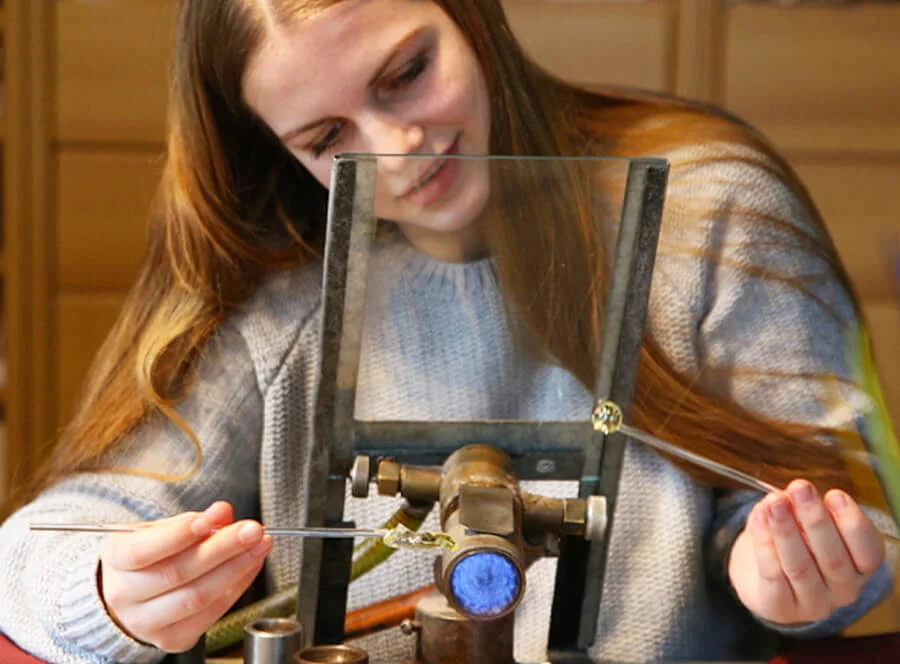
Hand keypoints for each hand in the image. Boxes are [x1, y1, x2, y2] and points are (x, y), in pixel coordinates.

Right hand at [99, 501, 272, 652]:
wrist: (133, 596)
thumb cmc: (150, 556)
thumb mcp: (161, 529)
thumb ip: (192, 521)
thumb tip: (222, 513)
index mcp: (116, 559)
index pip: (142, 551)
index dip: (177, 536)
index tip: (209, 520)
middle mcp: (125, 595)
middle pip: (178, 573)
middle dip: (222, 548)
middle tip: (252, 530)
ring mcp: (147, 622)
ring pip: (197, 596)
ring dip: (236, 568)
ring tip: (259, 546)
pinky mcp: (173, 639)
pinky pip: (211, 613)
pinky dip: (236, 587)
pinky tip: (250, 565)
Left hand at [728, 479, 884, 625]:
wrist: (761, 577)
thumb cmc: (794, 541)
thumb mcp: (803, 521)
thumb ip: (800, 508)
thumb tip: (784, 496)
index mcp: (860, 566)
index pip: (868, 552)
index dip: (852, 523)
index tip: (834, 495)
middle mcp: (843, 589)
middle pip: (833, 558)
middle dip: (815, 520)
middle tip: (800, 489)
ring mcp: (814, 603)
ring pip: (801, 567)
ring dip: (786, 531)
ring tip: (774, 503)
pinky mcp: (782, 608)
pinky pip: (773, 575)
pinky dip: (764, 544)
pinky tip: (759, 519)